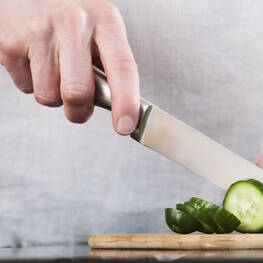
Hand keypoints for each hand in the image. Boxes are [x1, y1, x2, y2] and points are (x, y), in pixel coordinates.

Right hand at [0, 0, 138, 133]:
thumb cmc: (68, 10)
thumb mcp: (99, 24)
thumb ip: (109, 61)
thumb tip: (119, 105)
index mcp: (104, 20)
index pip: (122, 67)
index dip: (126, 102)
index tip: (126, 126)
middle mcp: (72, 23)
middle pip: (78, 93)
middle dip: (79, 112)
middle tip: (79, 109)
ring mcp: (38, 32)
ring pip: (49, 96)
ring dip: (54, 95)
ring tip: (54, 70)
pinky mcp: (9, 43)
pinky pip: (26, 88)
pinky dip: (32, 83)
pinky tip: (35, 60)